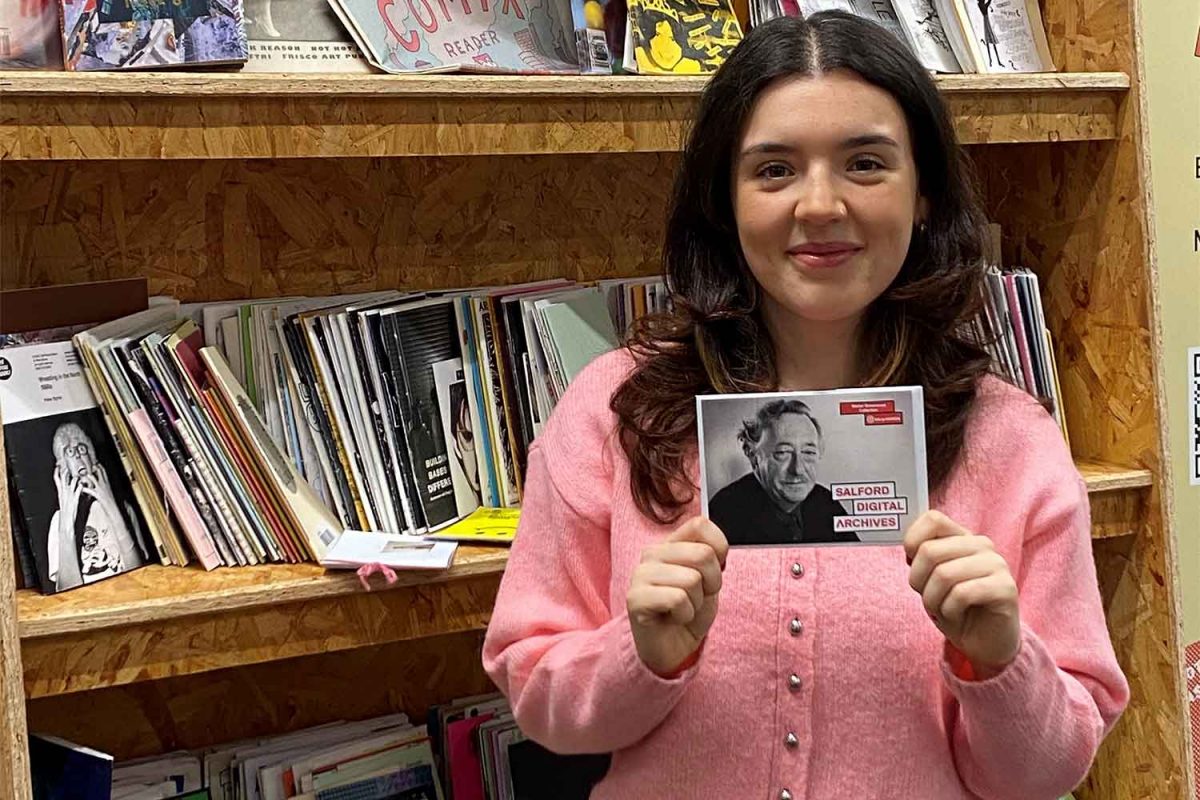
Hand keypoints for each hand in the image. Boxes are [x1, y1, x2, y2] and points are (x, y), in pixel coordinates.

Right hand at [54, 467, 82, 532]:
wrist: (66, 524)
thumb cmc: (68, 513)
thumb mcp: (66, 502)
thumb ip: (68, 494)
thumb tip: (72, 488)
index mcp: (61, 494)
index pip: (57, 481)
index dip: (57, 473)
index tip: (57, 466)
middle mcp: (64, 495)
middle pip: (62, 481)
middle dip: (63, 473)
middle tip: (64, 465)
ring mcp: (69, 498)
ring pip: (70, 485)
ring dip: (74, 479)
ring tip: (76, 474)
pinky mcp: (74, 502)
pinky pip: (77, 493)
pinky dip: (79, 488)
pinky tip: (81, 485)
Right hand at [627, 516, 727, 676]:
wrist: (672, 648)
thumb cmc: (689, 613)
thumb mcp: (709, 581)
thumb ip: (712, 557)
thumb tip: (717, 549)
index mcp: (671, 544)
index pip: (700, 525)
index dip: (719, 548)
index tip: (713, 571)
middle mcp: (652, 554)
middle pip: (703, 554)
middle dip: (711, 583)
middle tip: (697, 597)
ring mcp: (640, 574)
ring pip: (691, 579)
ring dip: (696, 602)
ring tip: (683, 609)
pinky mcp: (635, 598)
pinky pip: (677, 599)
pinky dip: (685, 614)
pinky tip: (673, 618)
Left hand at [904, 511, 1020, 677]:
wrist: (985, 643)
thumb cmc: (955, 608)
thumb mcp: (930, 579)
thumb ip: (922, 556)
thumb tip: (908, 545)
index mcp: (962, 537)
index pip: (933, 519)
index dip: (912, 541)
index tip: (911, 563)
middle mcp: (982, 545)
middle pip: (930, 551)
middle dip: (918, 581)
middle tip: (928, 597)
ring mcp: (997, 565)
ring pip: (943, 574)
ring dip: (933, 600)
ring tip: (942, 609)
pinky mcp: (1006, 588)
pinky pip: (962, 594)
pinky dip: (949, 610)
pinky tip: (957, 616)